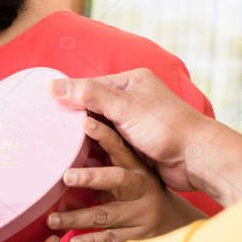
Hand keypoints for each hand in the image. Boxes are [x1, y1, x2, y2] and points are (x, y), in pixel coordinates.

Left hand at [47, 118, 205, 241]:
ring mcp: (140, 214)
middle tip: (66, 176)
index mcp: (138, 168)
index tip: (86, 123)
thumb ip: (110, 162)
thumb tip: (74, 141)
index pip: (121, 148)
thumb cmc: (142, 190)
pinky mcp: (137, 236)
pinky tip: (72, 241)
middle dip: (90, 178)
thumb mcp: (132, 172)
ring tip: (53, 219)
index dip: (105, 135)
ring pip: (106, 215)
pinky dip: (90, 241)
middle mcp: (142, 188)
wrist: (174, 221)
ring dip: (77, 218)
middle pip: (117, 180)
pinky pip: (111, 239)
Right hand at [52, 68, 241, 206]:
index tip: (45, 108)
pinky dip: (94, 150)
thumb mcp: (125, 108)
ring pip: (99, 128)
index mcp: (132, 82)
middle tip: (46, 130)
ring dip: (82, 138)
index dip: (70, 96)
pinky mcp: (136, 145)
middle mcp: (132, 100)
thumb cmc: (166, 128)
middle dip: (74, 118)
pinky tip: (76, 159)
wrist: (196, 159)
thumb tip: (55, 86)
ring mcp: (134, 123)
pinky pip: (107, 145)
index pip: (91, 85)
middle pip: (93, 106)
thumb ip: (90, 95)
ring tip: (56, 147)